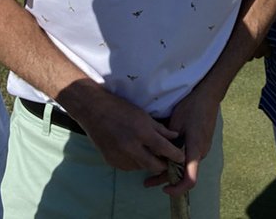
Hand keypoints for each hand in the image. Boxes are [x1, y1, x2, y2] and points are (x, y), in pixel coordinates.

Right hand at [65, 85, 184, 173]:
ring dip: (147, 163)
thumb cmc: (120, 109)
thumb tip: (175, 137)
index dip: (175, 155)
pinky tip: (134, 153)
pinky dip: (134, 162)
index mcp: (141, 132)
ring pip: (141, 167)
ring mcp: (120, 156)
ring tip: (149, 153)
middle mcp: (131, 147)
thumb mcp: (143, 115)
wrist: (93, 111)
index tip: (181, 157)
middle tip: (168, 162)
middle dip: (163, 165)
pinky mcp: (112, 161)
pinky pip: (129, 167)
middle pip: (154, 165)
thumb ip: (160, 129)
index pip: (164, 148)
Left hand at [142, 87, 218, 195]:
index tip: (163, 189)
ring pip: (185, 166)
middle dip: (166, 180)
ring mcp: (203, 149)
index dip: (177, 189)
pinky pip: (189, 158)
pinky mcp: (201, 144)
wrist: (207, 96)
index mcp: (195, 150)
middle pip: (184, 175)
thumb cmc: (191, 108)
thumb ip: (169, 142)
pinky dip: (176, 162)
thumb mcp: (176, 123)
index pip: (190, 179)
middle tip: (147, 182)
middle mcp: (201, 153)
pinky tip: (163, 156)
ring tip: (151, 169)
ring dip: (170, 170)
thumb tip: (157, 154)